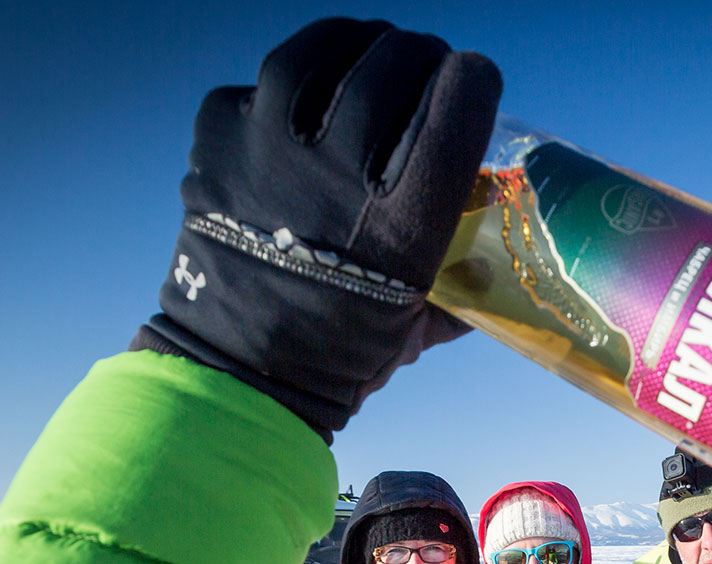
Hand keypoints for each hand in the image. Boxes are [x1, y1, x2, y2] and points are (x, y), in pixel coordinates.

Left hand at [133, 18, 501, 439]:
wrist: (238, 372)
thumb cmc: (337, 356)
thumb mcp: (415, 326)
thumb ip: (457, 290)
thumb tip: (492, 269)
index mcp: (402, 226)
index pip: (456, 114)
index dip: (473, 82)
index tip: (477, 78)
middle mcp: (339, 175)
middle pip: (394, 69)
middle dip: (419, 54)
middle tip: (423, 60)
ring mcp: (271, 150)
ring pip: (321, 52)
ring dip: (353, 42)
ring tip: (366, 49)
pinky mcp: (219, 140)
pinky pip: (258, 87)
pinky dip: (284, 89)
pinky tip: (298, 103)